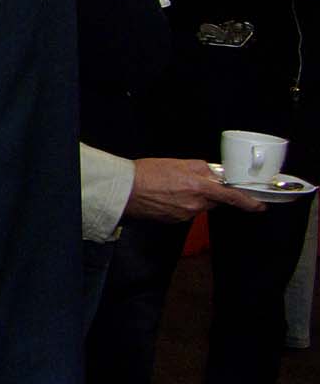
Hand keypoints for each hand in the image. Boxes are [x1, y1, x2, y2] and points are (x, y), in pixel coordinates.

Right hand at [125, 158, 265, 221]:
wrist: (124, 190)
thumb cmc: (146, 173)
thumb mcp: (177, 163)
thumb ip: (201, 168)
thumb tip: (213, 173)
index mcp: (199, 187)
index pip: (232, 197)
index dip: (249, 203)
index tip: (259, 205)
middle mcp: (195, 204)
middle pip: (214, 201)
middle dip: (208, 192)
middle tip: (191, 182)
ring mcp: (185, 215)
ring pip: (199, 207)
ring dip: (192, 198)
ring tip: (172, 188)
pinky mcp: (174, 221)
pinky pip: (186, 213)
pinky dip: (180, 205)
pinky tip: (166, 196)